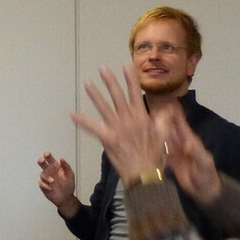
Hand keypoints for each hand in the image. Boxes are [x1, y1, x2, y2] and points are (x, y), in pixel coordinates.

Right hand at [37, 153, 79, 217]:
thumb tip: (62, 159)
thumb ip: (66, 167)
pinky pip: (41, 183)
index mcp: (56, 167)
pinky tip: (51, 188)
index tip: (47, 155)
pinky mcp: (43, 185)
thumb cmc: (68, 186)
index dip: (47, 156)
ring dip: (47, 178)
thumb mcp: (70, 175)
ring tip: (53, 182)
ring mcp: (46, 178)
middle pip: (42, 164)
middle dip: (41, 161)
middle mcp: (49, 171)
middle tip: (42, 161)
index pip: (50, 159)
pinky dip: (45, 185)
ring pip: (42, 174)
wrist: (66, 198)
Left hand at [71, 66, 169, 187]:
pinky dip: (82, 121)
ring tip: (87, 83)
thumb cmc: (155, 156)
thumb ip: (163, 119)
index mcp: (142, 117)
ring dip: (94, 94)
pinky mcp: (107, 138)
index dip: (130, 79)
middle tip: (102, 68)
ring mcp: (117, 128)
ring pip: (103, 107)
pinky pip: (92, 127)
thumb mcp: (163, 135)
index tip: (125, 66)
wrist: (144, 173)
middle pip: (117, 95)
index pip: (135, 93)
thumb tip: (167, 108)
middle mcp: (128, 118)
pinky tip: (72, 114)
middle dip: (110, 81)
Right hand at [150, 104, 222, 204]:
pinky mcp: (169, 162)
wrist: (205, 191)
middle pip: (169, 129)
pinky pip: (159, 152)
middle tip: (147, 110)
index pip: (181, 125)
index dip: (174, 115)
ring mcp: (174, 153)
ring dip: (153, 132)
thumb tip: (187, 142)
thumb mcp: (204, 163)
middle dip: (160, 119)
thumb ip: (196, 152)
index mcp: (190, 142)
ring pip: (162, 139)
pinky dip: (151, 147)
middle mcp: (180, 144)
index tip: (165, 104)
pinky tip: (140, 143)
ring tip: (140, 123)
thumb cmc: (206, 176)